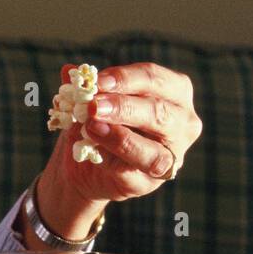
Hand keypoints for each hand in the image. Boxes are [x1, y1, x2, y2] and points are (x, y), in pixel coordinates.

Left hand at [46, 60, 202, 205]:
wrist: (85, 165)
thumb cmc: (100, 122)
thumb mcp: (92, 100)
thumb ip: (85, 88)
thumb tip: (69, 71)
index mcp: (175, 92)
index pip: (154, 79)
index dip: (125, 78)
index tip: (97, 81)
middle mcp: (183, 123)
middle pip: (158, 111)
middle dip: (123, 106)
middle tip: (93, 106)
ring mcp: (172, 156)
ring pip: (153, 149)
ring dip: (119, 137)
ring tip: (92, 126)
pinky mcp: (151, 182)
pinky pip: (133, 172)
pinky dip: (112, 159)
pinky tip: (93, 150)